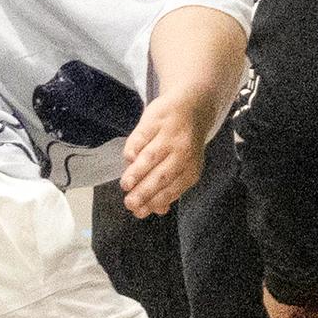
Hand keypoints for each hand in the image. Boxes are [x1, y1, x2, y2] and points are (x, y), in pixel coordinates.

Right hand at [119, 91, 207, 217]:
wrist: (191, 105)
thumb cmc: (182, 143)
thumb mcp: (184, 166)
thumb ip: (171, 188)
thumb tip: (158, 210)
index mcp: (191, 168)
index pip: (172, 189)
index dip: (155, 201)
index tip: (139, 212)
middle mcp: (183, 152)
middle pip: (162, 176)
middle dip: (144, 192)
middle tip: (129, 204)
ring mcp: (169, 135)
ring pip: (151, 157)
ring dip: (137, 173)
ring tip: (125, 185)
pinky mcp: (156, 119)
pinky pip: (142, 137)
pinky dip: (134, 149)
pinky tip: (128, 160)